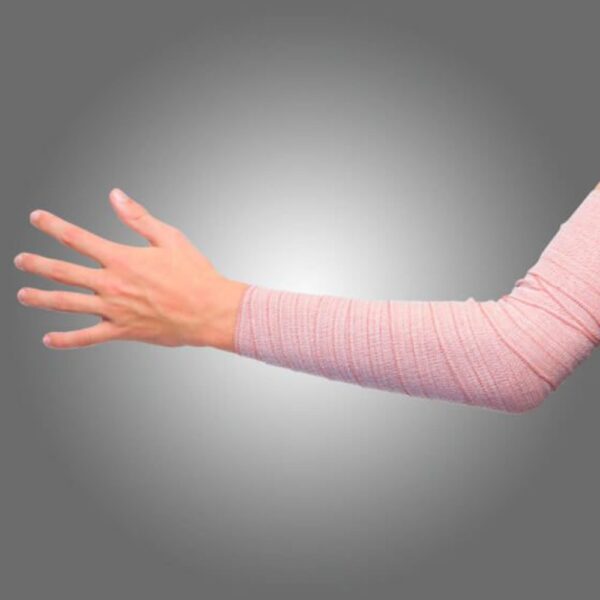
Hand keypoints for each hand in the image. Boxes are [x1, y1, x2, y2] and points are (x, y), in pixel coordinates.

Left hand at [14, 188, 249, 350]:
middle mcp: (111, 284)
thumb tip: (116, 195)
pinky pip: (87, 337)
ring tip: (23, 295)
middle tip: (20, 260)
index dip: (52, 225)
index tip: (37, 218)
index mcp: (121, 258)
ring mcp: (114, 309)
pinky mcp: (122, 331)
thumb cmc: (195, 274)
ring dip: (41, 298)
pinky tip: (49, 339)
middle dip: (37, 264)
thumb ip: (138, 218)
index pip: (77, 238)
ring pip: (67, 304)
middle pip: (63, 272)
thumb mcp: (169, 237)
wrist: (209, 310)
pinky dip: (66, 340)